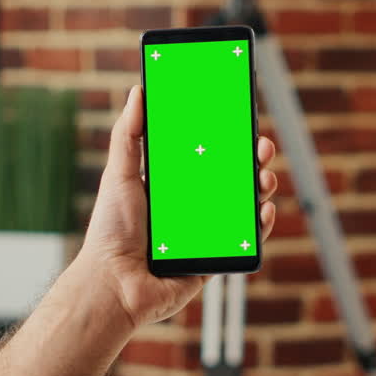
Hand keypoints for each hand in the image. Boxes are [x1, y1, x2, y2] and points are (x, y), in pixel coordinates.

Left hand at [70, 85, 278, 329]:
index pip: (203, 155)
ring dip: (260, 188)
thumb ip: (129, 134)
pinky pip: (244, 242)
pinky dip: (259, 226)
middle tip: (260, 145)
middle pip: (228, 178)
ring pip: (241, 207)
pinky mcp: (212, 261)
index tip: (239, 118)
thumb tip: (138, 91)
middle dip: (249, 159)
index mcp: (168, 187)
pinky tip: (265, 209)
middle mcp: (188, 209)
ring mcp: (202, 235)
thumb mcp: (119, 174)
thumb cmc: (110, 231)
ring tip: (265, 176)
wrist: (112, 284)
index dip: (223, 138)